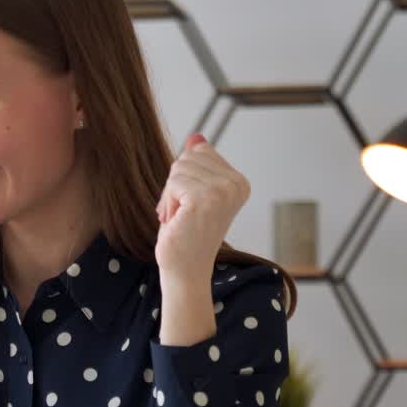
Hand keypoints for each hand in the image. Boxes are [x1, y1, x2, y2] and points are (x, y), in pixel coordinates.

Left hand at [155, 133, 249, 281]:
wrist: (185, 270)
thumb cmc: (186, 233)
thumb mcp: (192, 192)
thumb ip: (197, 164)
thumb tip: (196, 136)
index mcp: (239, 181)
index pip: (199, 152)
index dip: (185, 177)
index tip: (190, 204)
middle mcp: (236, 184)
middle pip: (187, 158)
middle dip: (175, 184)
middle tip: (183, 213)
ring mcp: (223, 191)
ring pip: (178, 169)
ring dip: (170, 196)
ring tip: (181, 219)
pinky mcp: (205, 199)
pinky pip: (173, 183)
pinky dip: (168, 203)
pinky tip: (177, 222)